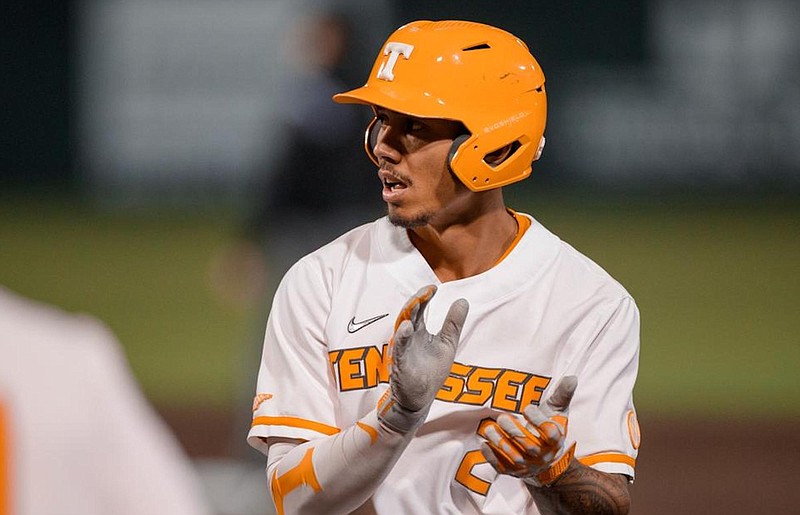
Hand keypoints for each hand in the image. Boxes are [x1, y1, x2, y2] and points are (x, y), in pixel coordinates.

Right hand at [377, 285, 468, 432]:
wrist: (419, 400)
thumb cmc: (431, 372)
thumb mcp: (447, 344)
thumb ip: (453, 324)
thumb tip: (463, 300)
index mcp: (419, 331)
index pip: (419, 309)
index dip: (425, 297)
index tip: (434, 287)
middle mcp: (408, 337)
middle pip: (409, 314)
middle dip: (417, 301)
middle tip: (427, 290)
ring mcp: (403, 350)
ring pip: (402, 327)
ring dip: (409, 314)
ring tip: (417, 301)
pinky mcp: (400, 364)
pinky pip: (399, 349)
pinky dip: (402, 337)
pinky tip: (407, 327)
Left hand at [480, 376, 577, 486]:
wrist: (544, 460)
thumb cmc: (549, 429)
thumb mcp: (556, 412)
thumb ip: (561, 395)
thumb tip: (571, 378)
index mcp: (555, 440)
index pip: (550, 433)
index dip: (538, 421)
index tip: (527, 407)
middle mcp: (543, 456)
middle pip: (529, 447)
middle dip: (514, 432)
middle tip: (502, 417)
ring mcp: (528, 466)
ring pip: (514, 458)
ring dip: (500, 443)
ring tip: (489, 428)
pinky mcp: (513, 472)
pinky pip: (502, 468)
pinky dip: (491, 457)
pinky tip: (484, 443)